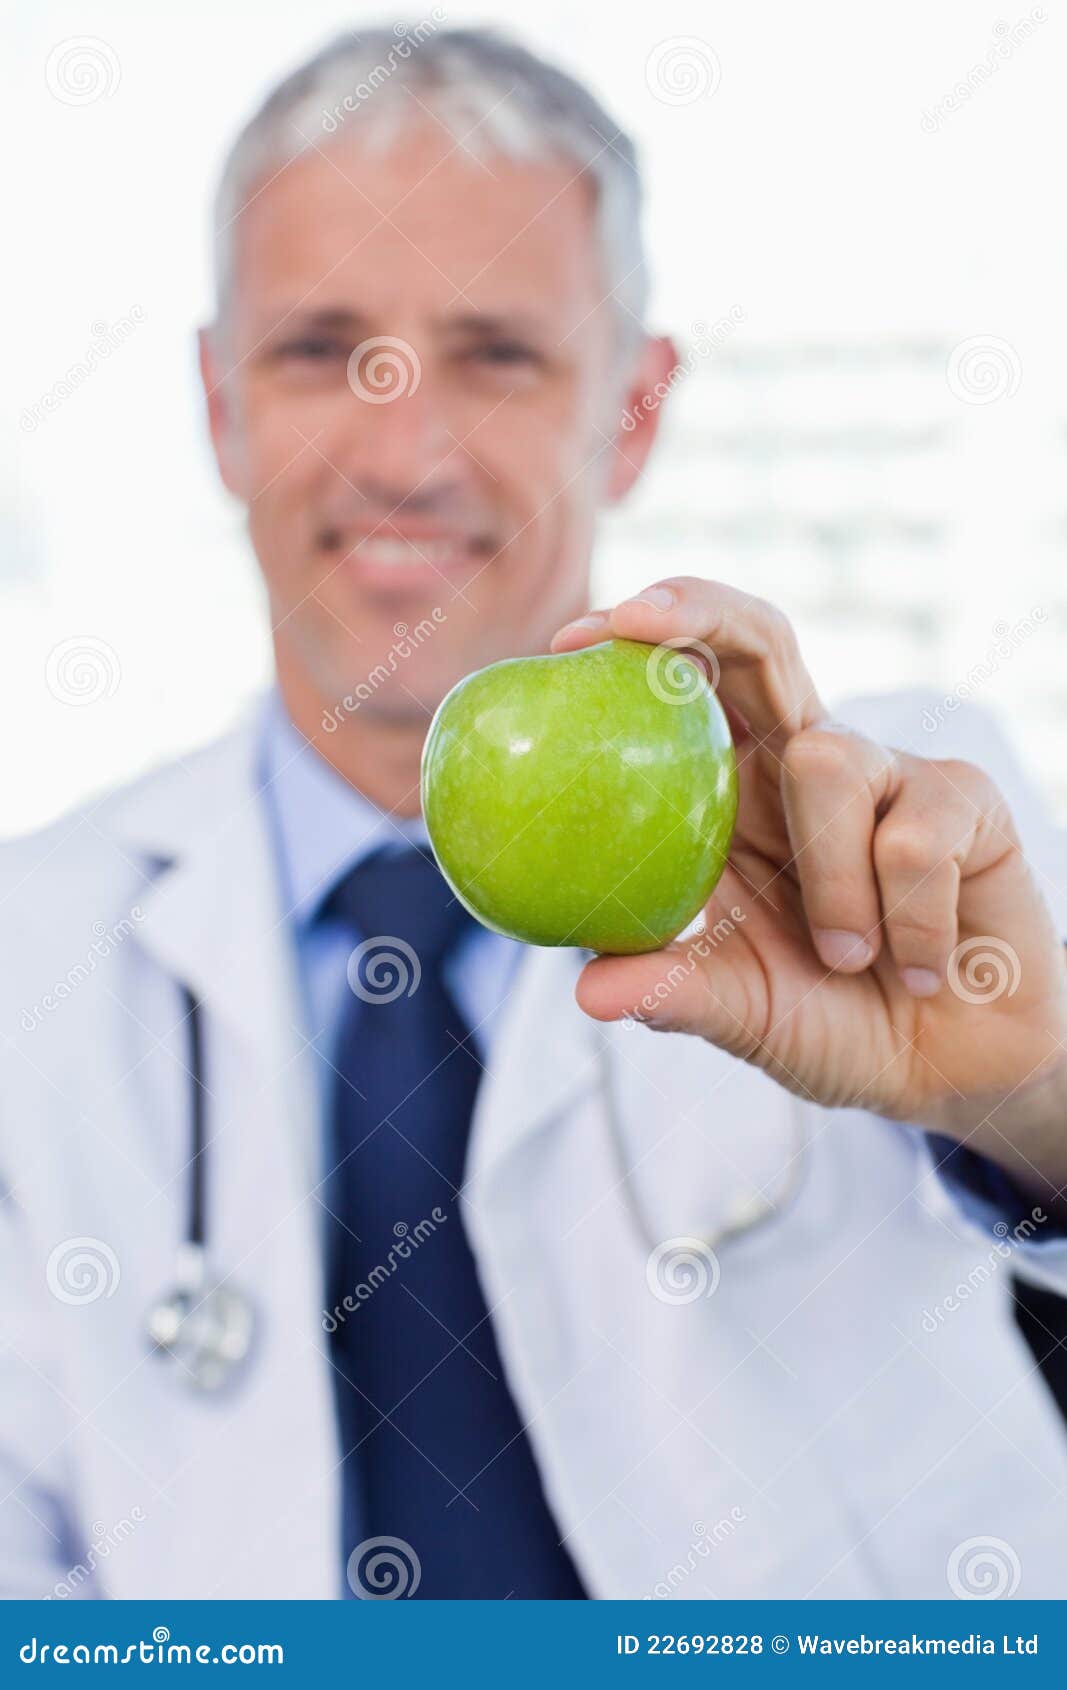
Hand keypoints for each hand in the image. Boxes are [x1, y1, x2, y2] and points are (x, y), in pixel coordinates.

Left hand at [552, 578, 1066, 1195]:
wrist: (956, 1069)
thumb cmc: (834, 1023)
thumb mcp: (744, 1014)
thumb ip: (675, 995)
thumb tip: (587, 993)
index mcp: (735, 796)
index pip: (688, 685)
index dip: (634, 642)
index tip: (566, 642)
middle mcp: (804, 765)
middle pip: (759, 641)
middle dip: (697, 610)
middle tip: (633, 623)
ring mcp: (887, 773)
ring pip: (829, 763)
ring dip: (831, 887)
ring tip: (848, 962)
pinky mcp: (964, 799)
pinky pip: (915, 840)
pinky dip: (909, 925)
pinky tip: (919, 970)